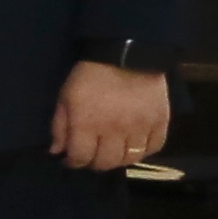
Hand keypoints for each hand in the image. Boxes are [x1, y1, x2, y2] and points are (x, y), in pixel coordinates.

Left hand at [54, 60, 171, 175]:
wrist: (127, 55)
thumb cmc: (90, 75)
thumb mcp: (66, 97)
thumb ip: (60, 126)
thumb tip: (57, 152)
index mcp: (87, 124)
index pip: (80, 157)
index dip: (73, 162)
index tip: (71, 159)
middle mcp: (114, 130)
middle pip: (106, 162)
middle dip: (95, 163)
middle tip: (92, 156)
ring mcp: (140, 128)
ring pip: (130, 159)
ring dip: (119, 160)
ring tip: (112, 153)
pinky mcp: (160, 121)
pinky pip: (154, 147)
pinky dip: (144, 152)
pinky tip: (134, 146)